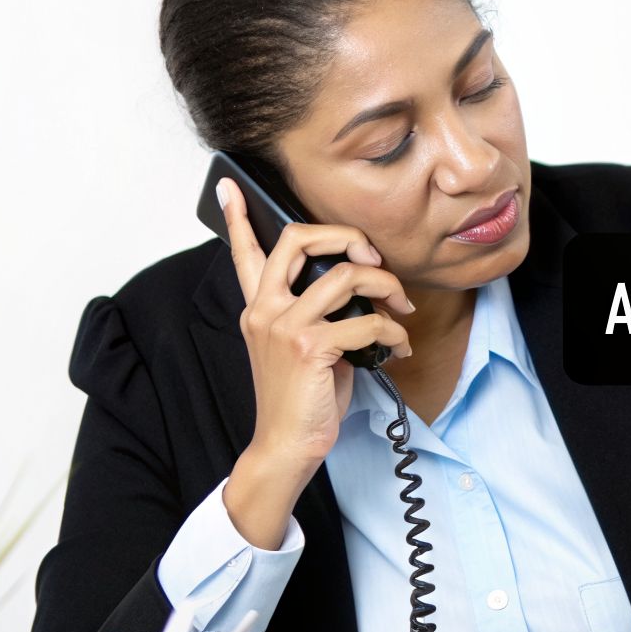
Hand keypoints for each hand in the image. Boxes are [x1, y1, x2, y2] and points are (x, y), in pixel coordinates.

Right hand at [217, 177, 416, 546]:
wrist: (286, 445)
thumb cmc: (302, 398)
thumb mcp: (306, 346)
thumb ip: (319, 311)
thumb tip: (362, 286)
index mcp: (260, 307)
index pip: (244, 253)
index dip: (237, 216)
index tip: (229, 187)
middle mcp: (265, 309)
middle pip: (300, 240)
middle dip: (347, 235)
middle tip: (373, 257)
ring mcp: (285, 325)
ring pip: (347, 275)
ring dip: (388, 286)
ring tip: (401, 309)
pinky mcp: (310, 346)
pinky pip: (369, 321)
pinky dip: (395, 333)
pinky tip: (398, 348)